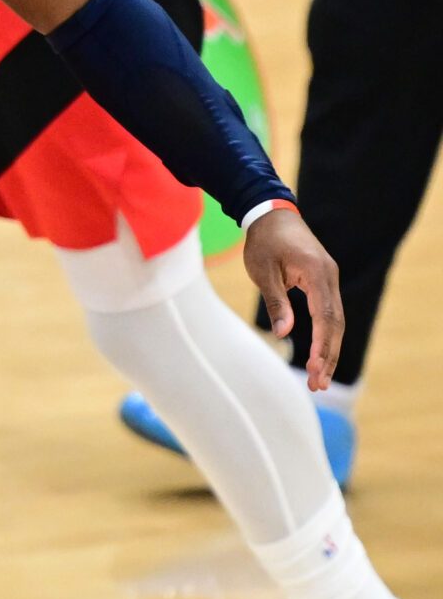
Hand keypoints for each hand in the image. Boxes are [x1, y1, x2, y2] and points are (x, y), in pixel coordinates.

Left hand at [244, 208, 342, 389]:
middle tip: (317, 384)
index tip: (313, 367)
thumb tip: (283, 333)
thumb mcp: (262, 271)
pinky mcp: (324, 282)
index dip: (321, 343)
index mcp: (316, 272)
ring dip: (328, 349)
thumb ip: (276, 302)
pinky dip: (326, 334)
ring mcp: (330, 279)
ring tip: (318, 378)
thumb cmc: (263, 241)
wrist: (271, 214)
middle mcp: (330, 277)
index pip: (325, 315)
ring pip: (335, 320)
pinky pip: (329, 312)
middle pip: (335, 323)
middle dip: (327, 355)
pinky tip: (319, 355)